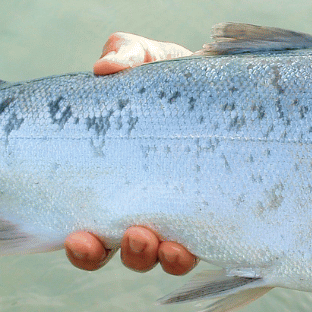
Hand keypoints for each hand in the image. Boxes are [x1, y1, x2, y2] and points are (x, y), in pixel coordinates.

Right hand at [65, 32, 198, 273]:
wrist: (233, 86)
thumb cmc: (178, 78)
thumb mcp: (149, 60)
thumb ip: (125, 54)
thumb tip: (104, 67)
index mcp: (115, 183)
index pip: (88, 228)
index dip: (81, 245)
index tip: (78, 236)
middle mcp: (142, 208)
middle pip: (120, 252)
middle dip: (121, 254)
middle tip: (132, 237)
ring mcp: (179, 216)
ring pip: (159, 257)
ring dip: (155, 257)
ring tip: (159, 243)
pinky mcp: (215, 216)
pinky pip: (201, 247)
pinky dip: (189, 252)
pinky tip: (188, 246)